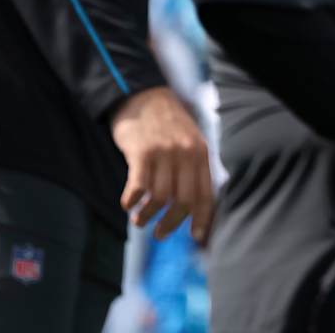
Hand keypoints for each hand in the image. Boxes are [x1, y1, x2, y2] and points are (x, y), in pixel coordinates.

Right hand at [110, 87, 213, 243]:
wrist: (144, 96)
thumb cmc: (167, 124)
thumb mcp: (189, 141)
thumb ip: (192, 169)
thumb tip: (192, 208)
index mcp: (201, 153)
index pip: (206, 194)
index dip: (202, 220)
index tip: (197, 239)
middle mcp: (186, 153)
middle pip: (184, 200)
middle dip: (172, 223)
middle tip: (160, 233)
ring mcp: (164, 152)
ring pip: (160, 197)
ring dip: (148, 215)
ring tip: (140, 218)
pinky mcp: (141, 152)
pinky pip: (138, 187)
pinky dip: (131, 201)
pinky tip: (128, 203)